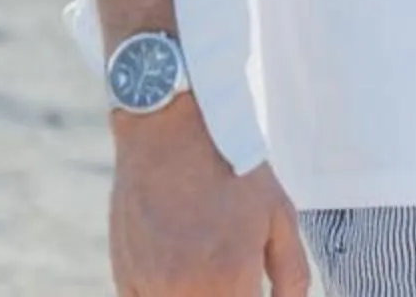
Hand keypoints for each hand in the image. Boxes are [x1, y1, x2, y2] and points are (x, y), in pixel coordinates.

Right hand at [109, 101, 309, 295]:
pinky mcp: (124, 278)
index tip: (255, 288)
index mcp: (229, 280)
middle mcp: (184, 292)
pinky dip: (168, 296)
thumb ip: (291, 274)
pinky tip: (183, 271)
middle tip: (236, 279)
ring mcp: (150, 287)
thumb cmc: (232, 170)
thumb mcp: (279, 216)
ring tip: (211, 264)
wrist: (169, 134)